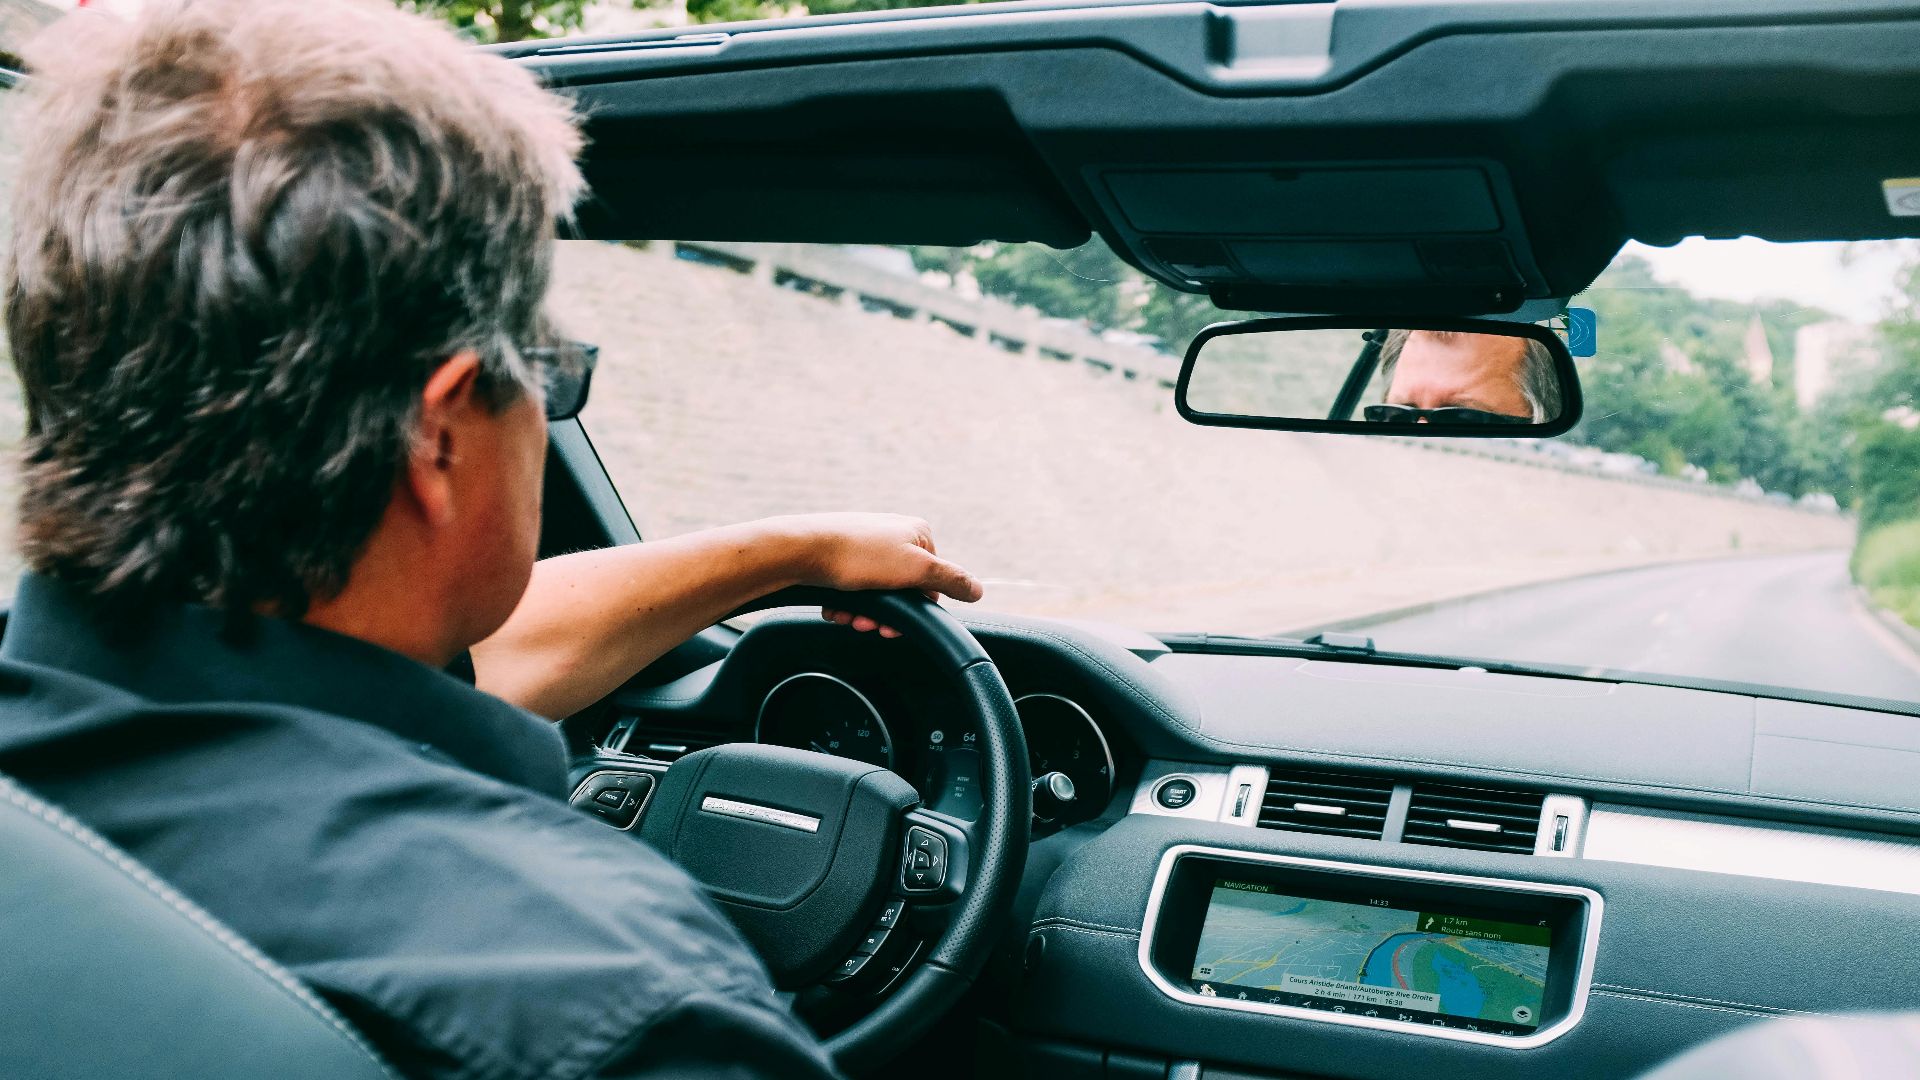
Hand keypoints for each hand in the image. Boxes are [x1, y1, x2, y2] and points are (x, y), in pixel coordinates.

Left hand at [776, 513, 982, 637]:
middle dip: (885, 615)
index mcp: (917, 533)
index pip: (932, 582)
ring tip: (848, 615)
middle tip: (866, 624)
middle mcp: (893, 535)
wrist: (801, 551)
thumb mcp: (915, 569)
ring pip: (877, 594)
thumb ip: (951, 579)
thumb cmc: (857, 556)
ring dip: (864, 613)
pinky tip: (837, 608)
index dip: (916, 608)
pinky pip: (855, 589)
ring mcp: (867, 545)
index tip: (894, 624)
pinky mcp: (843, 557)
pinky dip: (848, 604)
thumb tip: (978, 590)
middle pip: (903, 591)